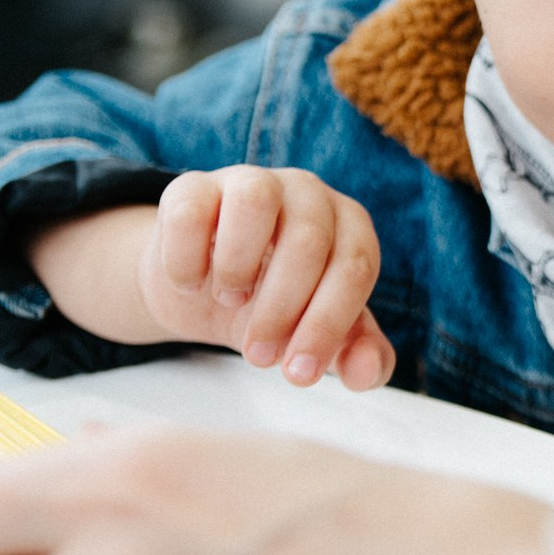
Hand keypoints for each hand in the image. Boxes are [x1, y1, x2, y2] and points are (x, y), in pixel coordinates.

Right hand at [143, 167, 393, 387]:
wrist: (204, 290)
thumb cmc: (276, 307)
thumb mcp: (320, 336)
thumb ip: (359, 357)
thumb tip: (366, 371)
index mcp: (350, 225)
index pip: (355, 266)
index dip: (328, 324)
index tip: (297, 373)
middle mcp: (307, 193)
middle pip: (308, 239)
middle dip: (282, 310)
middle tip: (258, 356)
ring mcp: (249, 182)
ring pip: (255, 200)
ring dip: (239, 265)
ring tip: (229, 301)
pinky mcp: (191, 187)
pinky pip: (190, 210)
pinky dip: (187, 258)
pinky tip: (191, 284)